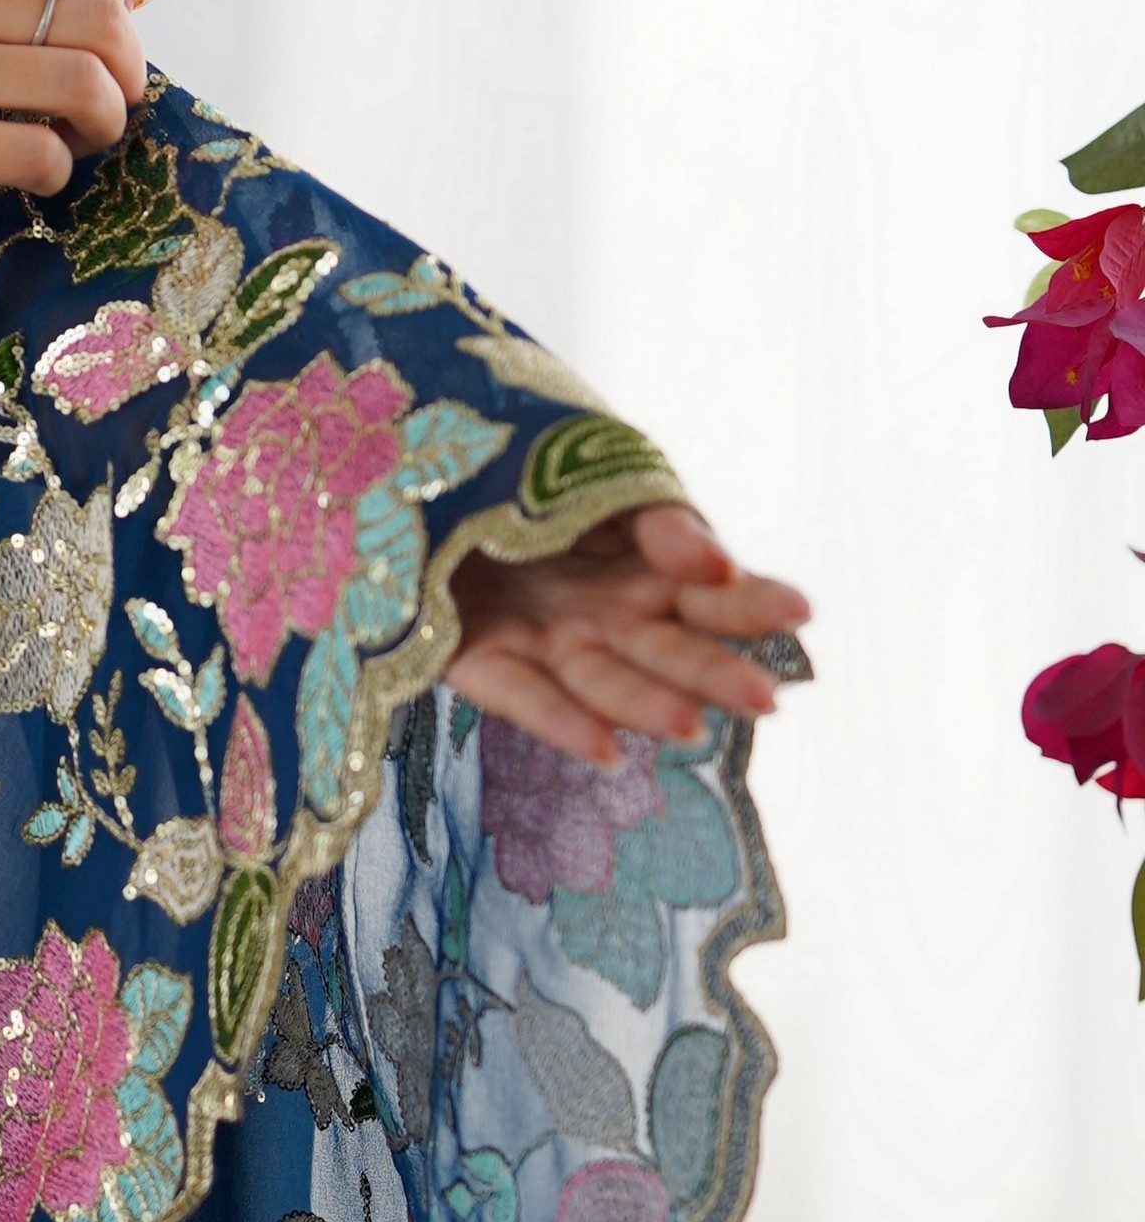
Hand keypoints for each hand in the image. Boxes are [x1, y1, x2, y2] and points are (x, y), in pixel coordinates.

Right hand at [0, 0, 152, 247]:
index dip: (117, 29)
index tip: (92, 67)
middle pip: (104, 25)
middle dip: (125, 78)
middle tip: (97, 116)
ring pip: (85, 86)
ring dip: (100, 128)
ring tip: (69, 148)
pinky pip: (36, 155)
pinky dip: (51, 176)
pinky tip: (24, 183)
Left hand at [449, 504, 808, 760]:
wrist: (421, 471)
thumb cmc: (527, 473)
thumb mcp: (599, 473)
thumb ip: (655, 517)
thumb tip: (712, 562)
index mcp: (644, 568)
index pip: (712, 592)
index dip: (753, 602)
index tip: (799, 611)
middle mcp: (602, 614)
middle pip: (665, 648)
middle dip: (713, 671)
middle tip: (765, 697)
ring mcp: (543, 640)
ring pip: (602, 680)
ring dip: (644, 704)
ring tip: (689, 726)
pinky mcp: (476, 658)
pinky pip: (518, 694)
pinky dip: (558, 720)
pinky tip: (602, 750)